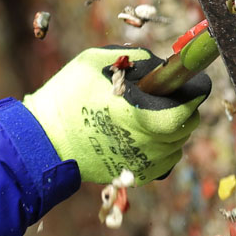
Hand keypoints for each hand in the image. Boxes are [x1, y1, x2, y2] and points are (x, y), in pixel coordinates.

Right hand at [22, 46, 210, 184]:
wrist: (43, 141)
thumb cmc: (65, 97)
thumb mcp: (93, 62)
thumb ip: (133, 58)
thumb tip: (159, 65)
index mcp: (138, 115)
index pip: (187, 108)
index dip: (193, 92)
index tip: (189, 81)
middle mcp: (146, 143)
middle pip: (187, 125)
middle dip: (181, 107)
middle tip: (161, 95)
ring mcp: (143, 163)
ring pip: (178, 143)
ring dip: (172, 127)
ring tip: (145, 115)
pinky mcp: (137, 176)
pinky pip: (165, 160)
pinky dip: (161, 146)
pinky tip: (139, 135)